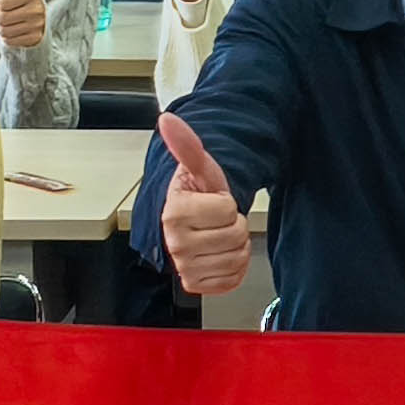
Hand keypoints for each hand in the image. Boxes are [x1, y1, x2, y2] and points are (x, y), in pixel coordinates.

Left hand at [0, 0, 51, 52]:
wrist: (31, 22)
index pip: (3, 3)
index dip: (2, 4)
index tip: (10, 2)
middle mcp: (39, 9)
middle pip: (2, 18)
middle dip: (2, 18)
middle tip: (12, 14)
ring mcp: (39, 26)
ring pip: (5, 30)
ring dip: (5, 28)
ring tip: (14, 23)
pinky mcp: (36, 40)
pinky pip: (11, 41)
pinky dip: (10, 39)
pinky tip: (18, 33)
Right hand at [156, 111, 249, 296]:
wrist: (192, 221)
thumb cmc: (198, 195)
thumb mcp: (200, 168)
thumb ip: (187, 145)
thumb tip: (168, 120)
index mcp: (174, 214)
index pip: (226, 209)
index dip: (226, 201)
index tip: (212, 200)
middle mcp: (175, 244)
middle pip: (235, 235)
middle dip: (234, 223)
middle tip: (217, 219)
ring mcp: (184, 267)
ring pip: (237, 258)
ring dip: (236, 245)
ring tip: (219, 234)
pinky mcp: (196, 285)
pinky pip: (232, 279)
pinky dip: (234, 266)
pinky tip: (220, 253)